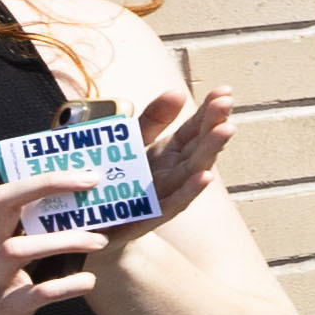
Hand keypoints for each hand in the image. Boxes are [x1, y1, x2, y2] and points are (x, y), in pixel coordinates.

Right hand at [0, 181, 103, 314]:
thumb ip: (2, 237)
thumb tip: (46, 215)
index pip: (2, 194)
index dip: (40, 180)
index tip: (81, 174)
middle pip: (1, 204)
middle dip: (47, 186)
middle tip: (92, 183)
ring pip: (18, 249)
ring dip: (62, 240)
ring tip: (99, 240)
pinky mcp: (0, 310)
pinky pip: (33, 295)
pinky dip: (63, 286)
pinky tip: (88, 282)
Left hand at [120, 84, 242, 225]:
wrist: (88, 224)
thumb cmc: (112, 180)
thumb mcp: (131, 142)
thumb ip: (153, 119)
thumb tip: (178, 91)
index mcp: (170, 153)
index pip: (195, 129)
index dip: (210, 111)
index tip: (225, 90)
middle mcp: (173, 173)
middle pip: (198, 147)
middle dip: (214, 125)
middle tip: (227, 103)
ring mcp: (165, 194)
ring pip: (192, 172)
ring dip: (211, 151)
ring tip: (226, 129)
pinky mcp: (149, 217)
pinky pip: (172, 204)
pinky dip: (189, 191)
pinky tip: (205, 176)